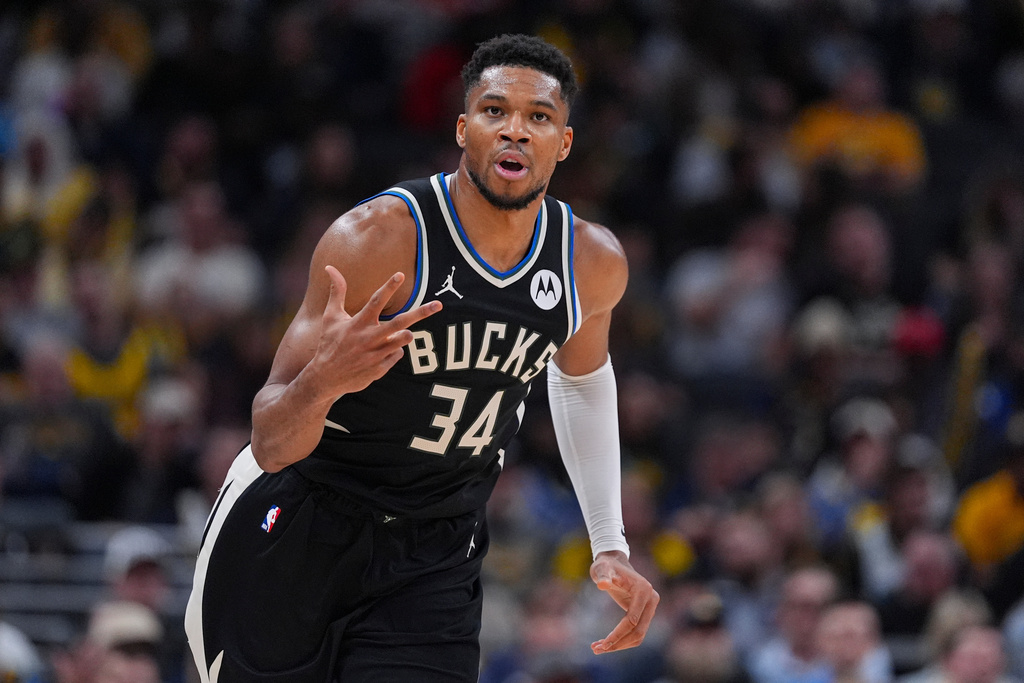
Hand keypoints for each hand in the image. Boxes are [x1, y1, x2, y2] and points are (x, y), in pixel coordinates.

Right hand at [314, 265, 440, 395]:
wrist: (326, 378)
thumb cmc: (329, 342)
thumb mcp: (331, 317)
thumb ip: (336, 292)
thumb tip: (329, 266)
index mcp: (358, 323)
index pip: (376, 301)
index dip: (388, 287)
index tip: (400, 274)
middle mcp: (369, 338)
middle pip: (400, 322)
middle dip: (420, 313)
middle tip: (438, 305)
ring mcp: (376, 354)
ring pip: (402, 340)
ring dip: (405, 335)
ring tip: (403, 333)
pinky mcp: (380, 368)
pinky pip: (397, 354)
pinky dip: (394, 350)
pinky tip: (381, 351)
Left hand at [589, 550, 658, 653]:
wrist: (614, 563)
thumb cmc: (606, 566)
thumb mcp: (602, 568)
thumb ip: (603, 575)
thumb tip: (602, 584)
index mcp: (644, 590)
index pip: (632, 620)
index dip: (618, 634)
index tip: (602, 644)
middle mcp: (651, 600)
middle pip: (638, 631)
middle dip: (618, 643)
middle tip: (596, 649)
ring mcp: (650, 607)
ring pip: (638, 635)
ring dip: (620, 645)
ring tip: (597, 648)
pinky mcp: (645, 613)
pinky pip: (636, 632)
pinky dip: (622, 640)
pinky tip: (606, 643)